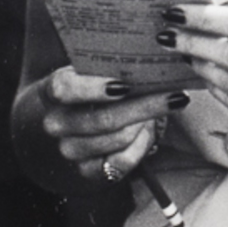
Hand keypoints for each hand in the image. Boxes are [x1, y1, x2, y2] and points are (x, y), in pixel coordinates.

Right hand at [22, 67, 182, 188]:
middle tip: (174, 94)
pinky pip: (123, 161)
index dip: (92, 88)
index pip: (63, 89)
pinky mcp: (87, 170)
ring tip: (164, 107)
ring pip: (118, 139)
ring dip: (146, 122)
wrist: (80, 119)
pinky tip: (148, 129)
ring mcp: (70, 149)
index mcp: (53, 91)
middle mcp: (56, 123)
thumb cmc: (95, 87)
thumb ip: (112, 64)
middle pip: (102, 119)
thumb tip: (151, 56)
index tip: (123, 85)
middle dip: (143, 106)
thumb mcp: (95, 71)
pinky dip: (142, 144)